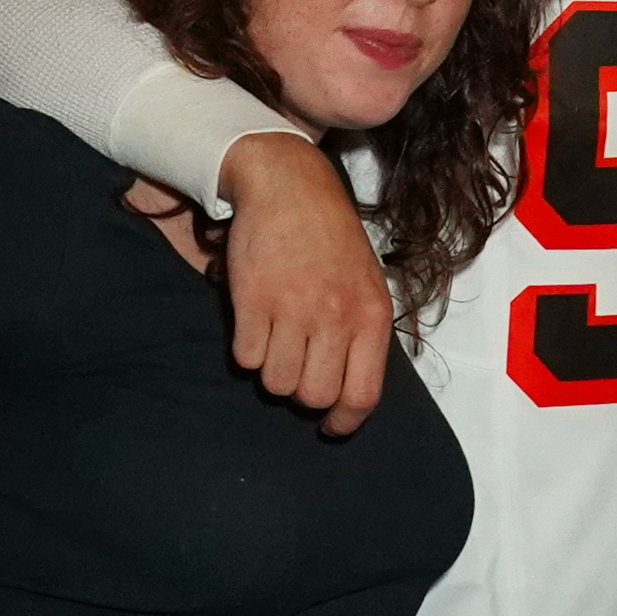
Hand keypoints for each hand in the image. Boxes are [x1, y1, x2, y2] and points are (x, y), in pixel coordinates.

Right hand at [217, 134, 395, 437]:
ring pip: (275, 382)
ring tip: (275, 339)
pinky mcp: (252, 300)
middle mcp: (336, 316)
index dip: (344, 421)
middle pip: (313, 396)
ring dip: (271, 371)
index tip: (330, 427)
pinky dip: (246, 350)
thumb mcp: (368, 285)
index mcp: (372, 316)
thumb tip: (351, 393)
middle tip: (295, 367)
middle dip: (300, 392)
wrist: (290, 188)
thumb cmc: (332, 241)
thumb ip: (363, 336)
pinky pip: (245, 357)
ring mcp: (293, 308)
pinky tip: (254, 323)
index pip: (363, 394)